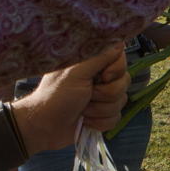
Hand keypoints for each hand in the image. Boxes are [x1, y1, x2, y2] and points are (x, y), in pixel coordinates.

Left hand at [13, 43, 128, 154]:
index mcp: (92, 63)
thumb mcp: (77, 73)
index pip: (120, 59)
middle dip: (106, 94)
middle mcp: (99, 78)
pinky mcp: (103, 115)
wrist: (45, 127)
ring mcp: (102, 97)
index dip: (116, 70)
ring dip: (101, 110)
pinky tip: (86, 120)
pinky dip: (100, 122)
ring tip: (83, 110)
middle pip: (124, 82)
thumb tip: (120, 42)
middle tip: (88, 95)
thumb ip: (100, 57)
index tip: (104, 76)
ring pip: (121, 101)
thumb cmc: (56, 96)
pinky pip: (116, 118)